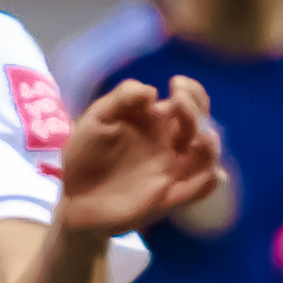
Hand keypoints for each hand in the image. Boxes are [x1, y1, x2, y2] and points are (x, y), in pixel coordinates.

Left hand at [55, 76, 221, 235]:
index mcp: (156, 123)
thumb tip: (153, 92)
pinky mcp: (167, 198)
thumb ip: (121, 98)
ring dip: (210, 144)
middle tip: (177, 102)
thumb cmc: (84, 155)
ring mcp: (170, 171)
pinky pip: (199, 190)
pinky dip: (209, 180)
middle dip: (196, 111)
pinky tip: (208, 174)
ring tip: (194, 138)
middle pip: (202, 125)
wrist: (72, 198)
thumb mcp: (96, 118)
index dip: (193, 91)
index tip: (176, 84)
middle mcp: (169, 145)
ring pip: (207, 156)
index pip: (190, 102)